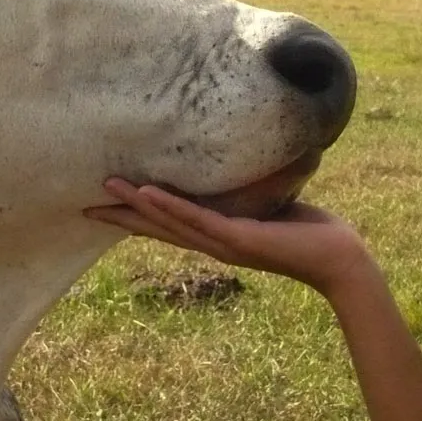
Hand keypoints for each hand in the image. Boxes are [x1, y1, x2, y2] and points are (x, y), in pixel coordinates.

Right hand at [84, 177, 373, 295]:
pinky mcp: (239, 237)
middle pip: (157, 228)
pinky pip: (196, 218)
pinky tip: (146, 193)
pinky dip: (169, 206)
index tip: (103, 206)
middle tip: (83, 206)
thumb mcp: (272, 204)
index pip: (168, 225)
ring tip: (107, 190)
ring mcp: (223, 242)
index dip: (135, 216)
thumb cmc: (311, 232)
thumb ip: (252, 190)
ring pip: (170, 222)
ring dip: (137, 206)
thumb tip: (247, 161)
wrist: (338, 259)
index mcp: (218, 236)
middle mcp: (214, 243)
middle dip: (121, 217)